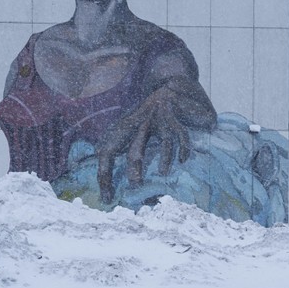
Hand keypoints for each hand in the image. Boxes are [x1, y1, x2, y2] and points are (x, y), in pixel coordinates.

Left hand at [97, 78, 214, 202]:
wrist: (170, 88)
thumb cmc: (149, 118)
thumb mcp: (129, 128)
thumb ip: (119, 148)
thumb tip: (106, 183)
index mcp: (123, 128)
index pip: (107, 152)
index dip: (104, 176)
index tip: (108, 198)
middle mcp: (140, 123)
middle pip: (134, 146)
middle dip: (135, 166)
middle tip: (136, 185)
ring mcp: (160, 119)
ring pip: (163, 140)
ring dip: (164, 157)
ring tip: (162, 173)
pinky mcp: (176, 117)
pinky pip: (181, 135)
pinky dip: (183, 148)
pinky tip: (183, 160)